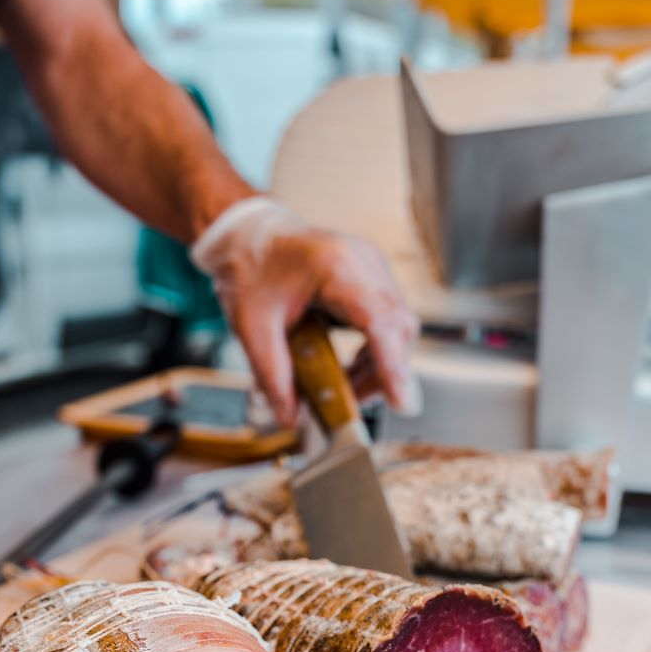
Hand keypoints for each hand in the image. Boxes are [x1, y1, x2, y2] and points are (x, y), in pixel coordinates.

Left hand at [191, 197, 420, 427]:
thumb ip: (272, 375)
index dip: (392, 365)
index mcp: (335, 267)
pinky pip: (389, 319)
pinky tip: (350, 366)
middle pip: (397, 328)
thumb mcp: (252, 327)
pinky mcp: (372, 277)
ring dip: (380, 364)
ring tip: (346, 387)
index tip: (402, 402)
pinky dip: (375, 349)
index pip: (378, 321)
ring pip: (399, 326)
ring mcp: (373, 267)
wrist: (248, 234)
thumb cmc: (250, 268)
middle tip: (350, 402)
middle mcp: (364, 262)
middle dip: (383, 373)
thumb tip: (290, 417)